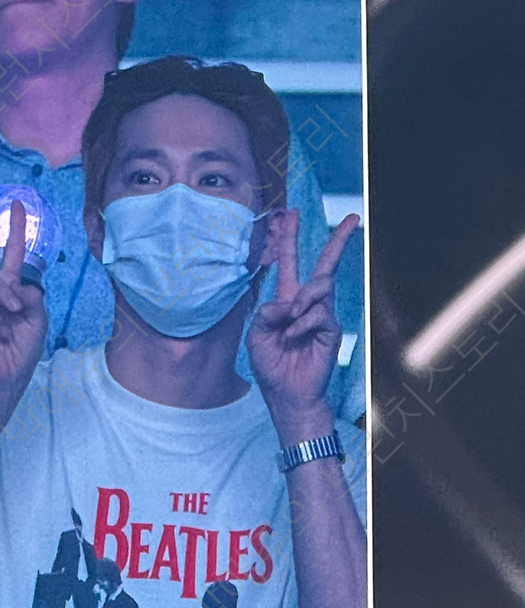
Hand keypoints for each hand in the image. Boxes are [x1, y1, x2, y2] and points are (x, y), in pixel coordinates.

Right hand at [0, 192, 47, 412]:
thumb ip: (32, 298)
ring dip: (6, 299)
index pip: (10, 253)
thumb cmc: (20, 351)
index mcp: (8, 288)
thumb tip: (18, 285)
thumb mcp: (38, 320)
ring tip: (14, 317)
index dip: (15, 229)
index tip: (18, 205)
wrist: (4, 380)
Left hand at [247, 208, 359, 435]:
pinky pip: (318, 313)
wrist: (287, 394)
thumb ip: (265, 313)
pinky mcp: (331, 329)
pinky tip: (294, 337)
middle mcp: (307, 304)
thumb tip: (288, 301)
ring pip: (318, 288)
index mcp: (286, 301)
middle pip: (324, 266)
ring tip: (289, 326)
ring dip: (299, 304)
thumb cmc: (270, 365)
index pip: (289, 264)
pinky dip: (301, 324)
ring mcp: (322, 315)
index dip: (288, 239)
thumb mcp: (255, 336)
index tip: (291, 214)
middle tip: (352, 217)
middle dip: (338, 241)